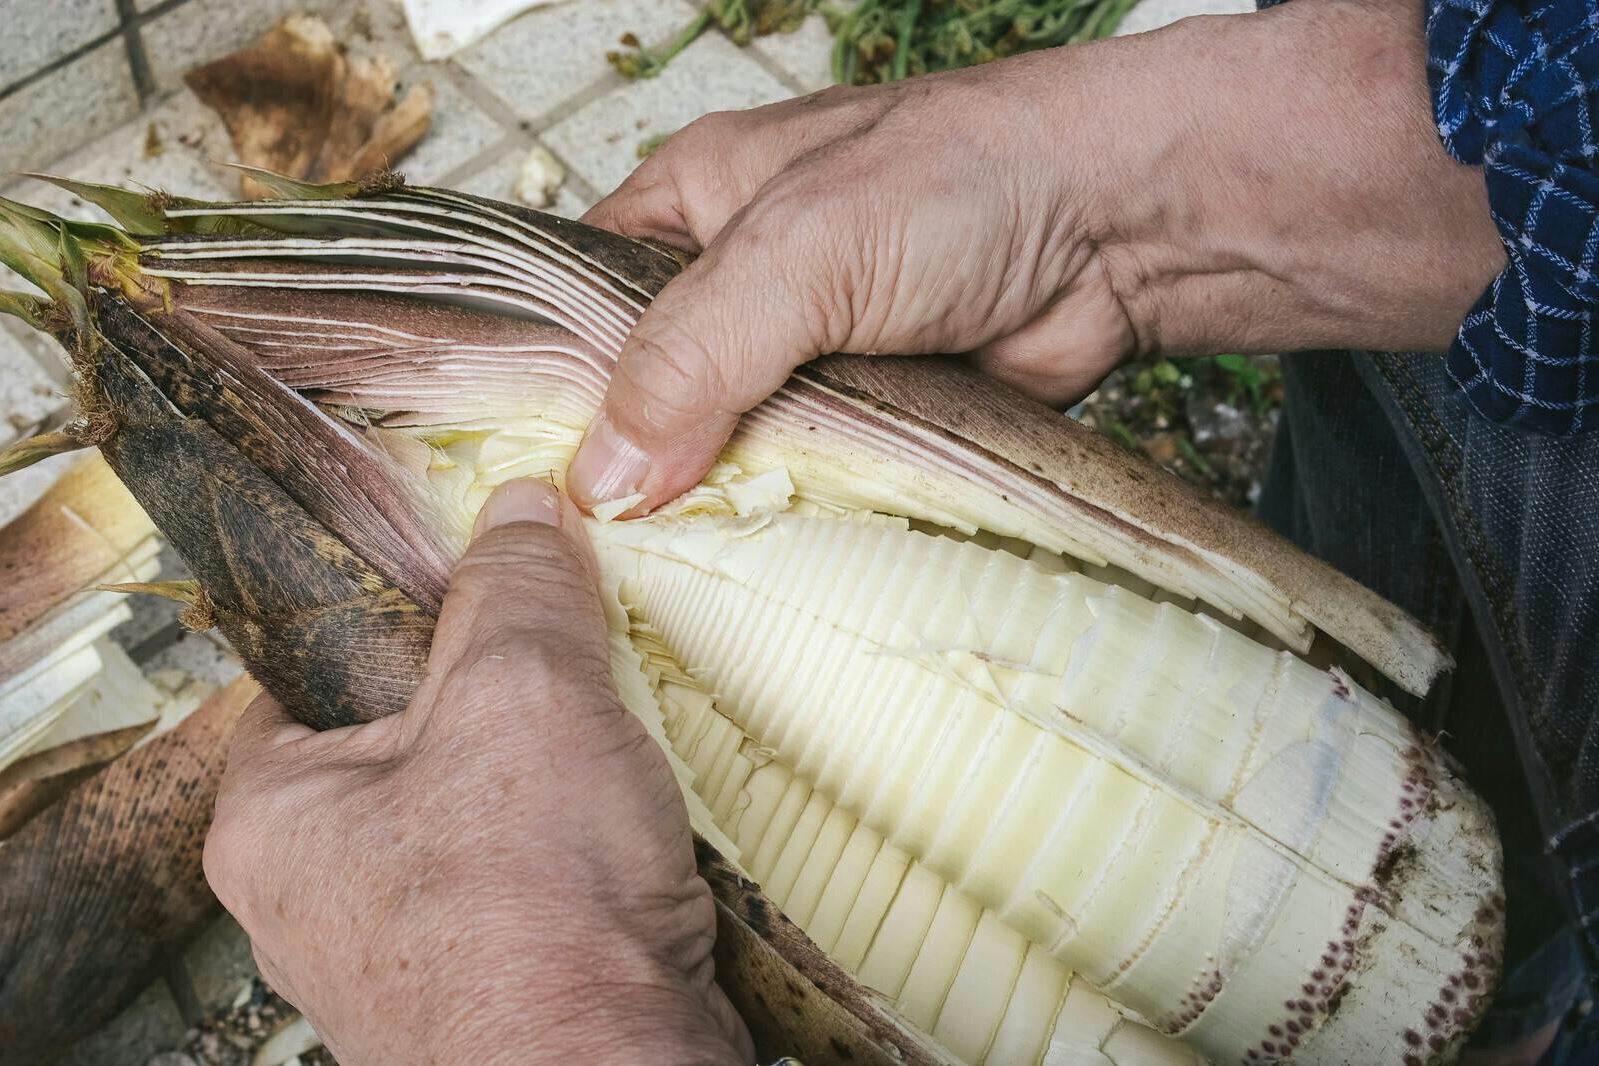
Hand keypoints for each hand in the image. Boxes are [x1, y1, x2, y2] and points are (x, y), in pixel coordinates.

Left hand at [203, 480, 750, 1065]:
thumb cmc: (530, 922)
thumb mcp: (524, 693)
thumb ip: (517, 587)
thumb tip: (521, 514)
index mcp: (273, 820)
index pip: (314, 670)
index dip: (404, 615)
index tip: (475, 588)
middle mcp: (320, 896)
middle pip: (411, 737)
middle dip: (499, 696)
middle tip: (565, 664)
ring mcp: (406, 950)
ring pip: (481, 809)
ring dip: (554, 772)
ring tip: (611, 747)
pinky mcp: (492, 983)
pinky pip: (533, 875)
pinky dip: (583, 843)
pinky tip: (630, 828)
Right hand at [569, 0, 1504, 512]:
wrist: (1124, 226)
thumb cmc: (964, 180)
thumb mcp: (798, 250)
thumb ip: (693, 354)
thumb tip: (606, 475)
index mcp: (692, 206)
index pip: (577, 302)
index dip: (544, 384)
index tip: (514, 478)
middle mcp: (741, 283)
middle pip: (649, 391)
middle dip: (628, 463)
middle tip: (588, 553)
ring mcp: (807, 356)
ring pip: (726, 447)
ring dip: (712, 502)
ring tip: (655, 583)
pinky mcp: (870, 418)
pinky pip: (804, 481)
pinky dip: (788, 520)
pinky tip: (751, 575)